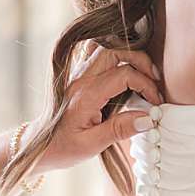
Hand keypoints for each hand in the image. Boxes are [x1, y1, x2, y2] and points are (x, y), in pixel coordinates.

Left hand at [30, 44, 163, 173]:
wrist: (38, 146)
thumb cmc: (63, 147)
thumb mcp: (92, 145)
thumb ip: (120, 130)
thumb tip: (148, 118)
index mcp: (86, 95)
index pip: (124, 75)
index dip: (146, 86)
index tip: (155, 103)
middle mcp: (80, 79)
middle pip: (115, 51)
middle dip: (140, 61)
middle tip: (154, 81)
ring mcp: (77, 74)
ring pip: (105, 47)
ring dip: (127, 56)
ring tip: (142, 74)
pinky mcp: (77, 76)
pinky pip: (95, 54)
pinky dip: (114, 56)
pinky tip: (123, 72)